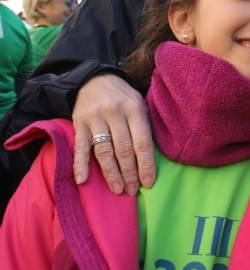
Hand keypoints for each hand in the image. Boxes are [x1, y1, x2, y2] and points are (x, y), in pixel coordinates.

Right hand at [73, 74, 154, 194]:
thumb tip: (150, 160)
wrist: (95, 78)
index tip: (148, 183)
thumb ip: (144, 127)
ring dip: (111, 173)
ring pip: (104, 151)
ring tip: (118, 189)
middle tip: (133, 191)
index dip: (145, 164)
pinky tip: (83, 180)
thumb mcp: (139, 104)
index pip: (142, 142)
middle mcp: (115, 113)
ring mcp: (95, 118)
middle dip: (129, 173)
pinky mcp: (79, 122)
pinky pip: (80, 147)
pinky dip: (80, 165)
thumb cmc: (123, 97)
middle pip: (123, 149)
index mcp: (134, 109)